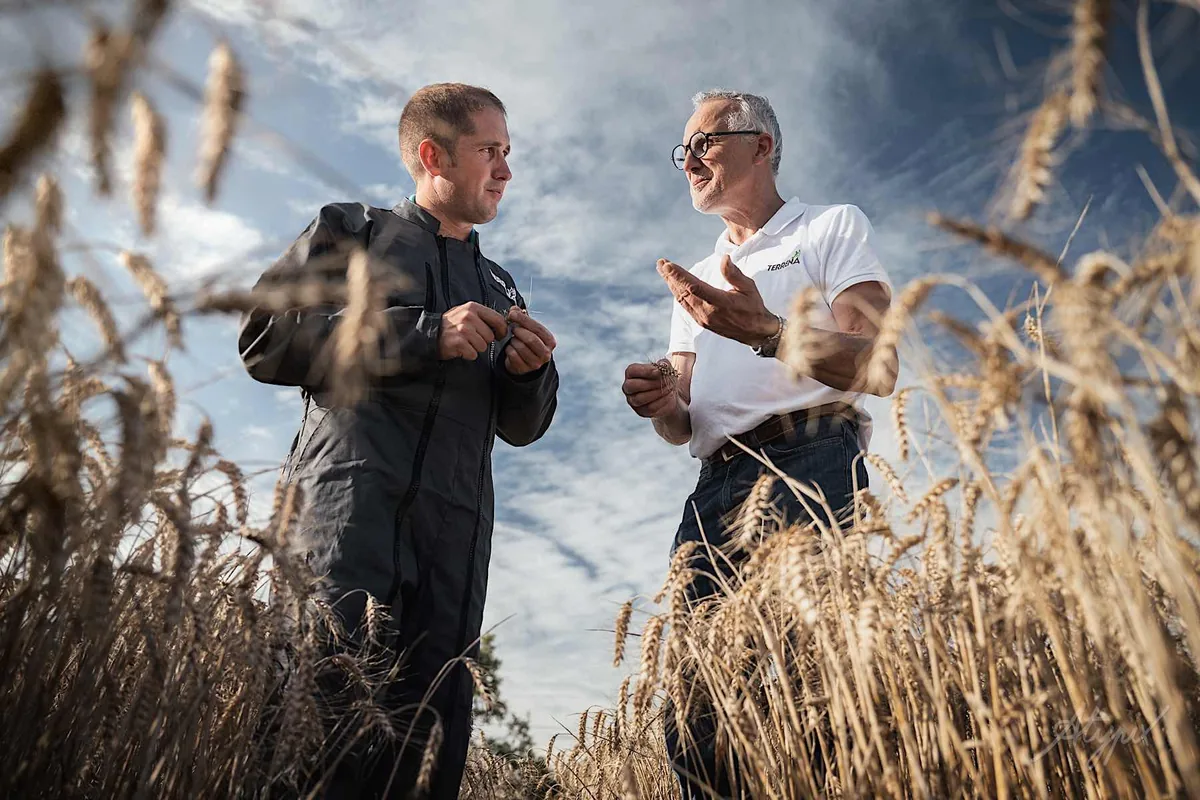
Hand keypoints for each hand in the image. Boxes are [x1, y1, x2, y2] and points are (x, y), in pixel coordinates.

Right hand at [439, 302, 508, 360]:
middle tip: (472, 339)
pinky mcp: (458, 343)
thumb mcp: (466, 313)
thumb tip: (503, 324)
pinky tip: (461, 348)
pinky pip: (473, 354)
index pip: (498, 319)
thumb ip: (483, 316)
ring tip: (465, 342)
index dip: (501, 330)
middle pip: (490, 336)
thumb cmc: (452, 325)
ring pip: (483, 346)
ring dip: (476, 348)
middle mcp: (468, 317)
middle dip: (484, 340)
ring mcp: (463, 330)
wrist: (431, 334)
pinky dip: (468, 354)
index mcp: (473, 307)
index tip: (499, 335)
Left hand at [503, 306, 555, 374]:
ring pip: (520, 347)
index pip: (537, 328)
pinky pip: (512, 355)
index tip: (512, 313)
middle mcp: (546, 354)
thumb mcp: (529, 329)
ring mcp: (535, 363)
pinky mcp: (524, 369)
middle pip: (530, 339)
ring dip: (513, 340)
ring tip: (513, 339)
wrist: (524, 362)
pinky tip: (511, 347)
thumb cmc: (528, 342)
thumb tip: (514, 309)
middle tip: (512, 327)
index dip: (523, 319)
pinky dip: (508, 349)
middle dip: (518, 330)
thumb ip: (522, 317)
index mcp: (550, 341)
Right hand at [622, 361, 678, 418]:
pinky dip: (662, 401)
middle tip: (664, 381)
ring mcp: (633, 401)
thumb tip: (663, 365)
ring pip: (640, 399)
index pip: (632, 371)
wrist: (669, 393)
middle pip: (632, 386)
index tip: (658, 371)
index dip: (645, 371)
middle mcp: (628, 388)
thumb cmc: (663, 378)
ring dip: (657, 392)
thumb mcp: (665, 368)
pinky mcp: (641, 412)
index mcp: (631, 373)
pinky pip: (650, 408)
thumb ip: (664, 364)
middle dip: (650, 383)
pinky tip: (670, 395)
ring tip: (669, 388)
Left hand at [657, 255, 778, 345]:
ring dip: (671, 284)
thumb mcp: (749, 288)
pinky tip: (673, 285)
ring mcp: (703, 319)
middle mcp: (708, 312)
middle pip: (683, 292)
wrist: (756, 332)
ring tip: (663, 271)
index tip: (668, 265)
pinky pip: (685, 306)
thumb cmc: (754, 307)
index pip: (694, 287)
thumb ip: (734, 274)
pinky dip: (678, 293)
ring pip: (682, 299)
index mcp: (720, 303)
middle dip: (670, 276)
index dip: (679, 275)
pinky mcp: (701, 322)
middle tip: (661, 262)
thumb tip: (724, 258)